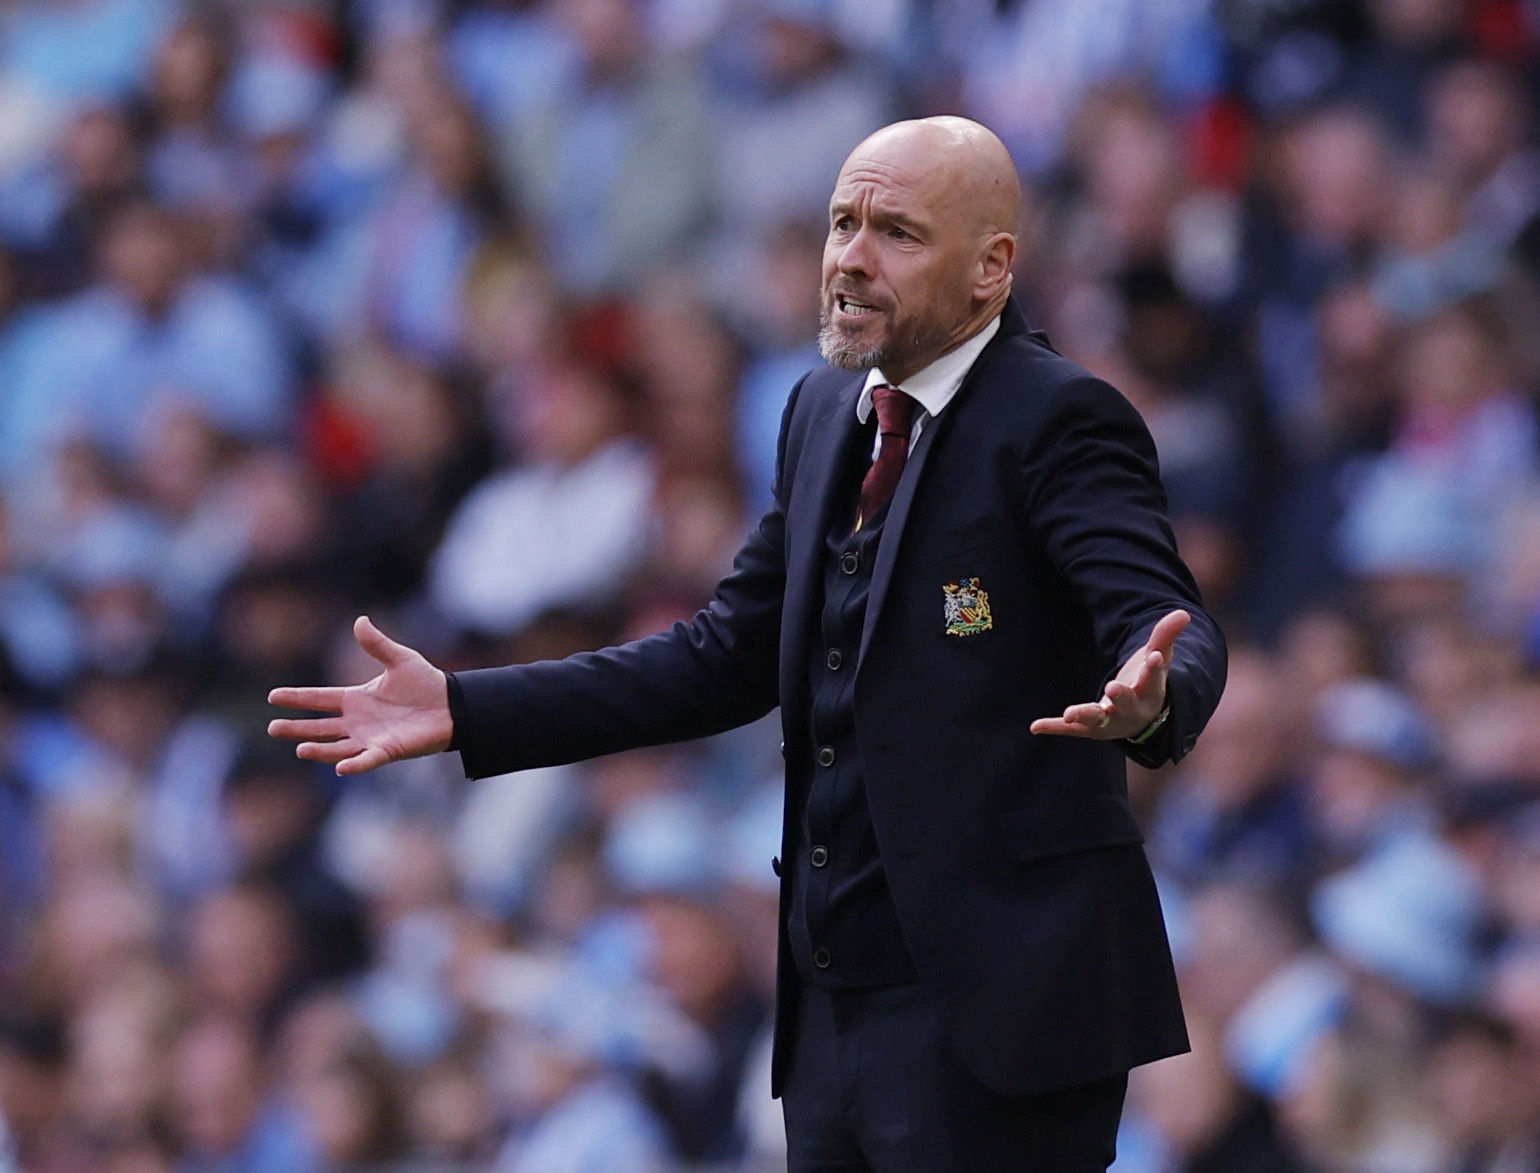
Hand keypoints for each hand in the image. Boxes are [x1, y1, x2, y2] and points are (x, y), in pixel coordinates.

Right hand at [267, 616, 453, 774]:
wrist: (452, 705)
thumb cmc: (425, 683)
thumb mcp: (399, 659)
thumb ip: (377, 644)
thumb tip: (359, 620)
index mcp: (356, 698)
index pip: (319, 698)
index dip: (297, 697)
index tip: (273, 696)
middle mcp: (357, 721)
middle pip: (319, 727)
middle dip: (296, 729)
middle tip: (273, 728)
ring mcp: (369, 738)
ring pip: (337, 747)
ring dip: (319, 750)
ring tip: (300, 749)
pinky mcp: (387, 751)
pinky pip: (367, 760)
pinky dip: (355, 765)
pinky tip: (342, 767)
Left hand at [1030, 609, 1188, 740]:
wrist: (1141, 719)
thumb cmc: (1148, 682)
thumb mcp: (1158, 657)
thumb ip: (1166, 636)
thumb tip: (1183, 612)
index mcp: (1149, 691)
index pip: (1153, 679)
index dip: (1154, 668)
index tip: (1155, 656)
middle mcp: (1131, 710)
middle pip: (1127, 704)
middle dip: (1121, 697)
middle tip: (1112, 687)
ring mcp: (1109, 721)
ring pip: (1097, 720)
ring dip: (1084, 715)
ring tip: (1069, 713)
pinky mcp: (1089, 728)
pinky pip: (1071, 730)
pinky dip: (1055, 728)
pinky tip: (1036, 726)